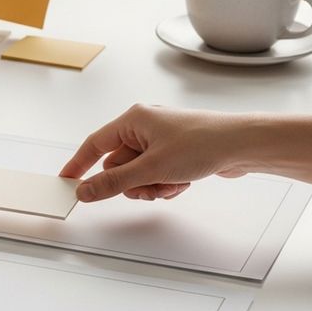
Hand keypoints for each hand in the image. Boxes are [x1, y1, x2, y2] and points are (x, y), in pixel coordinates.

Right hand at [59, 105, 257, 202]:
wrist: (244, 145)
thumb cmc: (203, 143)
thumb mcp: (151, 168)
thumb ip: (114, 183)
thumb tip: (85, 190)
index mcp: (133, 120)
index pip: (94, 144)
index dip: (78, 164)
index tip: (67, 181)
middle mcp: (144, 126)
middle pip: (118, 165)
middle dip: (131, 183)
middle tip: (147, 188)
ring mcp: (161, 140)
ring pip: (137, 173)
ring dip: (150, 186)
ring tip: (170, 184)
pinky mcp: (175, 152)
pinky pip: (155, 174)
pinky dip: (165, 183)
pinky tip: (181, 182)